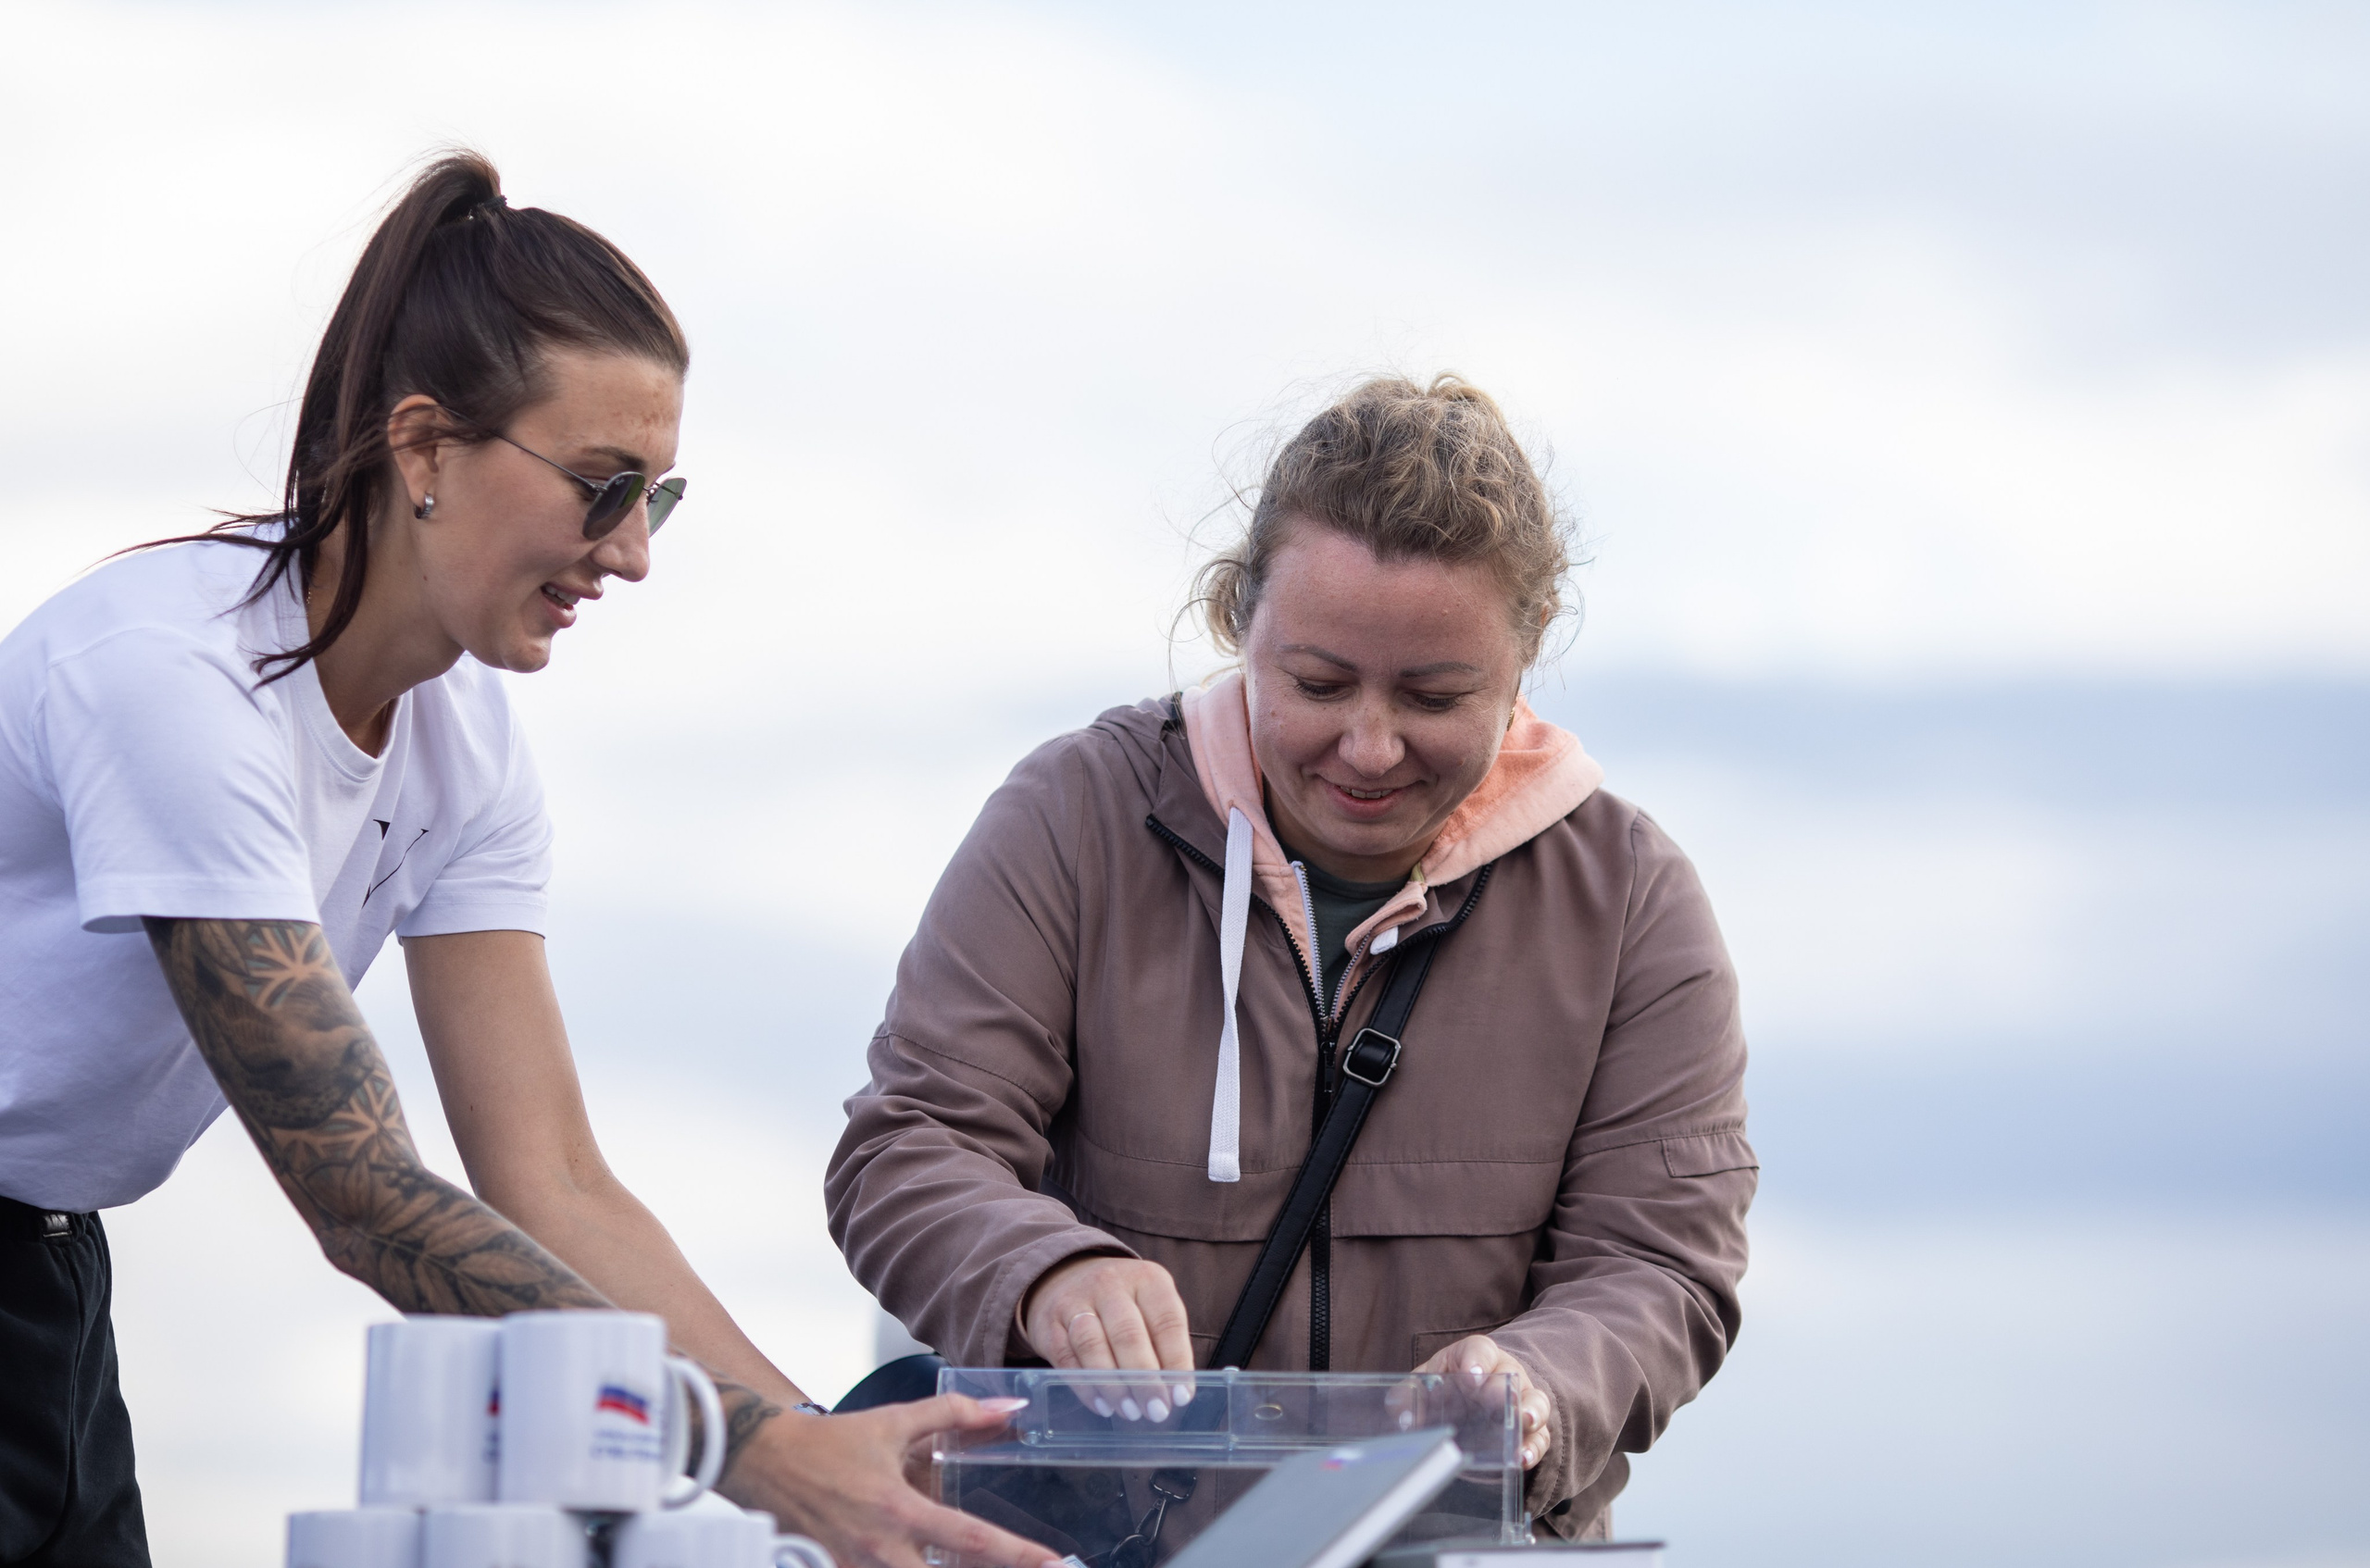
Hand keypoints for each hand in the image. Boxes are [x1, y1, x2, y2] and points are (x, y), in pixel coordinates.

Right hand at [720, 1396, 1063, 1567]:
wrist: (763, 1459)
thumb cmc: (828, 1443)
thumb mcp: (895, 1422)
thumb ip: (954, 1415)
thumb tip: (1007, 1406)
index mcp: (898, 1509)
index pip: (970, 1540)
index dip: (1017, 1556)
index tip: (1053, 1564)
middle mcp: (879, 1548)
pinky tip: (924, 1564)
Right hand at [1020, 1255, 1194, 1420]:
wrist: (1067, 1278)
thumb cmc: (1123, 1304)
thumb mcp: (1150, 1307)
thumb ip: (1164, 1343)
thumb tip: (1176, 1393)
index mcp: (1147, 1279)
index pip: (1167, 1321)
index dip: (1177, 1361)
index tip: (1181, 1395)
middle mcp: (1111, 1284)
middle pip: (1129, 1334)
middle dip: (1145, 1379)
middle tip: (1156, 1411)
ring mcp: (1076, 1301)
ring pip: (1093, 1345)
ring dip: (1114, 1385)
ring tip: (1131, 1412)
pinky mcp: (1050, 1324)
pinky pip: (1067, 1359)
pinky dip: (1086, 1387)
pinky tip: (1103, 1406)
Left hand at [1411, 1334, 1552, 1470]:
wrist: (1466, 1401)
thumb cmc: (1444, 1387)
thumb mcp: (1423, 1385)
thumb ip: (1407, 1396)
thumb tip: (1401, 1417)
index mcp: (1474, 1357)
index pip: (1479, 1350)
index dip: (1476, 1360)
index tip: (1471, 1375)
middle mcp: (1503, 1374)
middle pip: (1510, 1376)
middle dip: (1505, 1389)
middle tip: (1504, 1399)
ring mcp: (1520, 1401)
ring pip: (1535, 1402)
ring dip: (1531, 1413)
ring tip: (1525, 1423)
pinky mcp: (1528, 1431)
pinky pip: (1539, 1436)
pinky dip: (1534, 1446)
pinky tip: (1524, 1457)